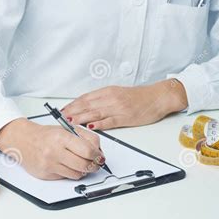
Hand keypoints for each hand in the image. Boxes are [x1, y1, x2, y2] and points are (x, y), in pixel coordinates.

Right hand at [0, 118, 104, 179]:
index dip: (97, 155)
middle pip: (84, 165)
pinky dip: (70, 173)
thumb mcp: (67, 129)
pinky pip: (66, 177)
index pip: (88, 151)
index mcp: (62, 137)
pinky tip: (66, 165)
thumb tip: (99, 152)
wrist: (23, 140)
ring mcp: (49, 164)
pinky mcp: (46, 174)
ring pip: (77, 174)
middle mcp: (55, 152)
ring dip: (82, 170)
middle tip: (95, 163)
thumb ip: (86, 138)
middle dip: (93, 165)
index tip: (99, 156)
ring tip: (79, 163)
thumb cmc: (46, 135)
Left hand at [62, 79, 187, 129]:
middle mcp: (111, 98)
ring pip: (96, 113)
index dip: (73, 104)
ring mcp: (118, 108)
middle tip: (61, 117)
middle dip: (73, 111)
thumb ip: (103, 99)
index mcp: (108, 92)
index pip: (85, 98)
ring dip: (81, 118)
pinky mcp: (126, 117)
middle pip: (87, 105)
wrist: (157, 97)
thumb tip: (87, 105)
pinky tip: (91, 127)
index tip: (63, 109)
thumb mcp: (118, 93)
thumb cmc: (138, 97)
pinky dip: (99, 124)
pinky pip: (110, 121)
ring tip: (70, 122)